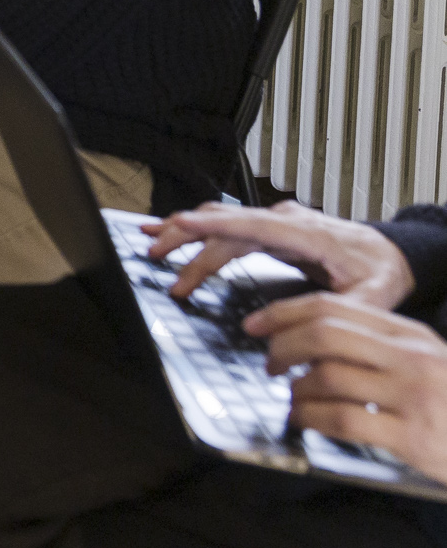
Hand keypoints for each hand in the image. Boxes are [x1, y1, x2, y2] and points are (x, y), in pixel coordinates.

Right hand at [144, 200, 415, 307]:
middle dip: (187, 236)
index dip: (214, 225)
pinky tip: (174, 229)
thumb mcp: (375, 296)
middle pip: (227, 222)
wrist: (396, 253)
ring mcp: (278, 222)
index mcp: (307, 234)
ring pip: (223, 220)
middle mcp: (287, 221)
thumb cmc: (384, 271)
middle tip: (156, 256)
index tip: (180, 225)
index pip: (252, 224)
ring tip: (153, 244)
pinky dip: (199, 227)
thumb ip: (343, 310)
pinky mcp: (272, 228)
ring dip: (186, 230)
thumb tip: (302, 327)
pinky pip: (229, 224)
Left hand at [249, 293, 446, 480]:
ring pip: (327, 376)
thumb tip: (309, 342)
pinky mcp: (411, 436)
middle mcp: (412, 358)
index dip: (284, 312)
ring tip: (293, 399)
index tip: (256, 323)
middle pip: (323, 334)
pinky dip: (309, 417)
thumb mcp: (424, 363)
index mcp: (410, 335)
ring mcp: (413, 396)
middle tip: (269, 364)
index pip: (333, 308)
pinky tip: (304, 419)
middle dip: (281, 346)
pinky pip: (342, 418)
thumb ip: (376, 348)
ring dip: (295, 388)